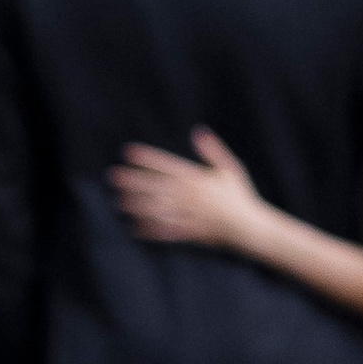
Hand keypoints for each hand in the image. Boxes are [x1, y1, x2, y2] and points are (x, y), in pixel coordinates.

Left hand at [109, 128, 260, 250]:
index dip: (146, 159)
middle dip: (133, 181)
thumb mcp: (230, 169)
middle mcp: (190, 196)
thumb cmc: (240, 196)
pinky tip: (135, 227)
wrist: (249, 226)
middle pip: (156, 186)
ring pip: (157, 208)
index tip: (129, 152)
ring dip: (137, 205)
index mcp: (197, 179)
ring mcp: (189, 214)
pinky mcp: (190, 232)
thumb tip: (198, 131)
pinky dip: (151, 230)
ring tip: (119, 201)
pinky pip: (166, 231)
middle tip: (113, 176)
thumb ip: (212, 151)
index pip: (166, 165)